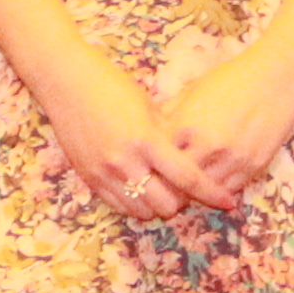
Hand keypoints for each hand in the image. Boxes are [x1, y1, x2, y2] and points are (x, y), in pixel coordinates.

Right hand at [28, 56, 202, 225]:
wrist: (66, 81)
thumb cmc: (112, 86)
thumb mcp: (149, 107)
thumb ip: (169, 136)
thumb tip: (194, 158)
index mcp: (148, 139)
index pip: (188, 178)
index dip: (212, 193)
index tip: (228, 202)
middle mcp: (126, 161)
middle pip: (167, 204)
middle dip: (182, 201)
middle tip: (185, 191)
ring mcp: (105, 172)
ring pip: (142, 211)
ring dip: (156, 205)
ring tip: (160, 189)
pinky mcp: (88, 177)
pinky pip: (119, 206)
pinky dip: (134, 204)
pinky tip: (139, 189)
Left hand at [157, 23, 293, 210]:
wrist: (275, 79)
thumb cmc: (229, 80)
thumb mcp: (191, 91)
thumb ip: (169, 114)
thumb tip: (149, 132)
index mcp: (186, 125)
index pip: (159, 159)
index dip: (153, 166)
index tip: (150, 169)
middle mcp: (208, 146)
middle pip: (179, 181)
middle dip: (170, 185)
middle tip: (165, 187)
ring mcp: (232, 159)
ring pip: (205, 191)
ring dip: (195, 192)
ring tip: (187, 190)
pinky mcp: (254, 167)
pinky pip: (229, 190)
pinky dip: (218, 191)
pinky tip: (212, 186)